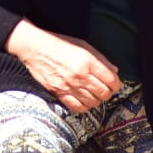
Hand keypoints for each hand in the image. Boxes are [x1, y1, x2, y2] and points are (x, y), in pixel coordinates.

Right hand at [5, 20, 121, 113]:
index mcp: (88, 61)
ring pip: (93, 102)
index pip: (111, 80)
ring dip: (96, 100)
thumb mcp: (83, 45)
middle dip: (108, 92)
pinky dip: (84, 107)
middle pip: (104, 93)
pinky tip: (84, 101)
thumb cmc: (59, 44)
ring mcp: (69, 86)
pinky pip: (77, 107)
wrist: (36, 48)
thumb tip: (114, 71)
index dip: (117, 84)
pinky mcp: (59, 93)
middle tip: (105, 89)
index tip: (115, 84)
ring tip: (94, 94)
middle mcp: (80, 75)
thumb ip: (100, 59)